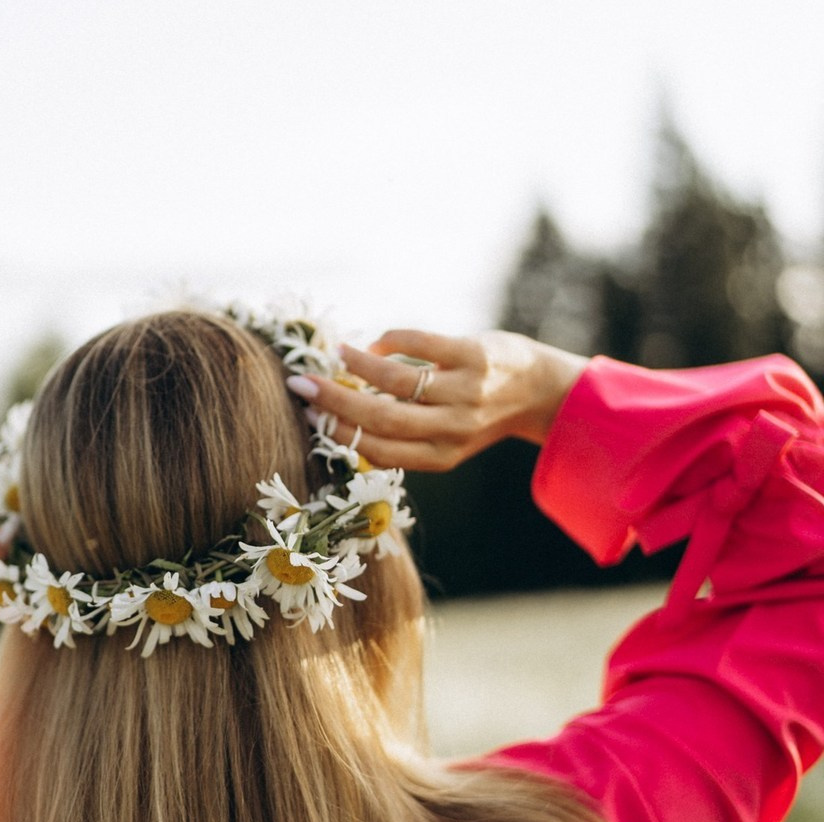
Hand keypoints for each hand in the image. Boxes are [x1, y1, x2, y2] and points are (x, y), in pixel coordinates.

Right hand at [288, 330, 587, 471]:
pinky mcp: (476, 354)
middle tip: (303, 384)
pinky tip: (375, 344)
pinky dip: (389, 341)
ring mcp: (466, 391)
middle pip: (382, 417)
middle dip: (336, 401)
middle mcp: (454, 429)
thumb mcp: (444, 440)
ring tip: (338, 355)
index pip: (378, 450)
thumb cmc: (477, 415)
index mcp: (440, 457)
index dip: (339, 433)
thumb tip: (339, 420)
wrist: (541, 391)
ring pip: (397, 380)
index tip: (309, 414)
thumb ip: (403, 438)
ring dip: (359, 366)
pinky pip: (420, 344)